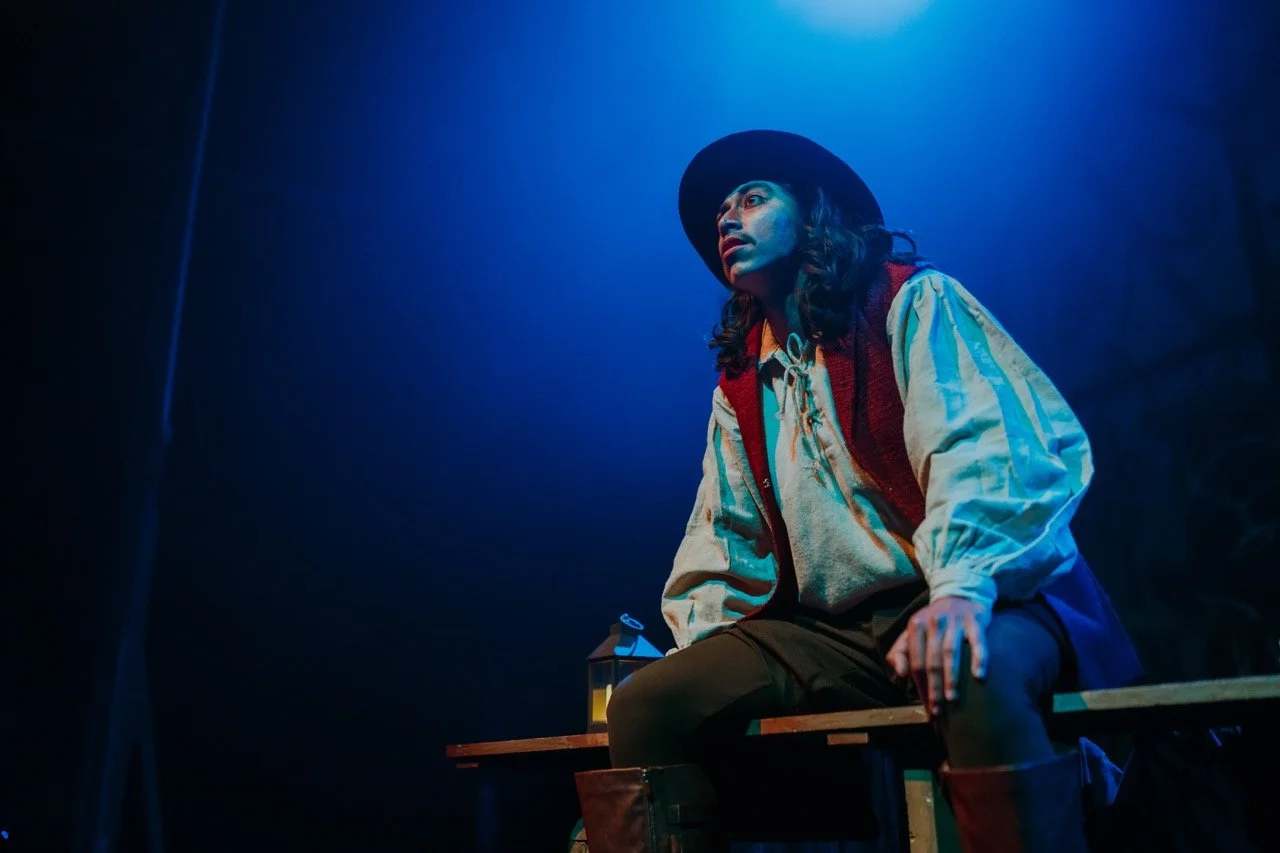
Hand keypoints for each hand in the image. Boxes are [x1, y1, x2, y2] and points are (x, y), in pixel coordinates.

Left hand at [887, 596, 991, 715]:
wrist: (960, 592)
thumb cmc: (934, 619)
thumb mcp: (913, 630)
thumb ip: (900, 651)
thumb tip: (900, 674)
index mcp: (916, 625)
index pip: (915, 661)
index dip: (919, 685)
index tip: (926, 707)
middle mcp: (934, 622)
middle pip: (932, 660)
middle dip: (933, 688)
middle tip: (937, 711)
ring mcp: (955, 620)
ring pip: (951, 653)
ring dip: (951, 677)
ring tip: (952, 699)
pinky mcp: (975, 619)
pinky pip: (977, 641)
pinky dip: (978, 658)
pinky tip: (979, 675)